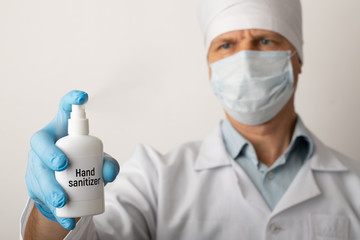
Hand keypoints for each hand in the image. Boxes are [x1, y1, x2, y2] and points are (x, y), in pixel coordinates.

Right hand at [25, 90, 119, 229]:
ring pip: (37, 172)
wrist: (63, 189)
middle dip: (50, 153)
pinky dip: (56, 210)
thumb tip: (110, 174)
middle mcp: (46, 144)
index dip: (70, 101)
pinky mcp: (35, 185)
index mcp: (61, 131)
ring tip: (62, 199)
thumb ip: (108, 165)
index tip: (83, 97)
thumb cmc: (80, 166)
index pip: (63, 110)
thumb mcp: (97, 163)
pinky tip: (67, 219)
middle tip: (63, 164)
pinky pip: (41, 197)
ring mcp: (36, 165)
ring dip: (49, 186)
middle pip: (41, 143)